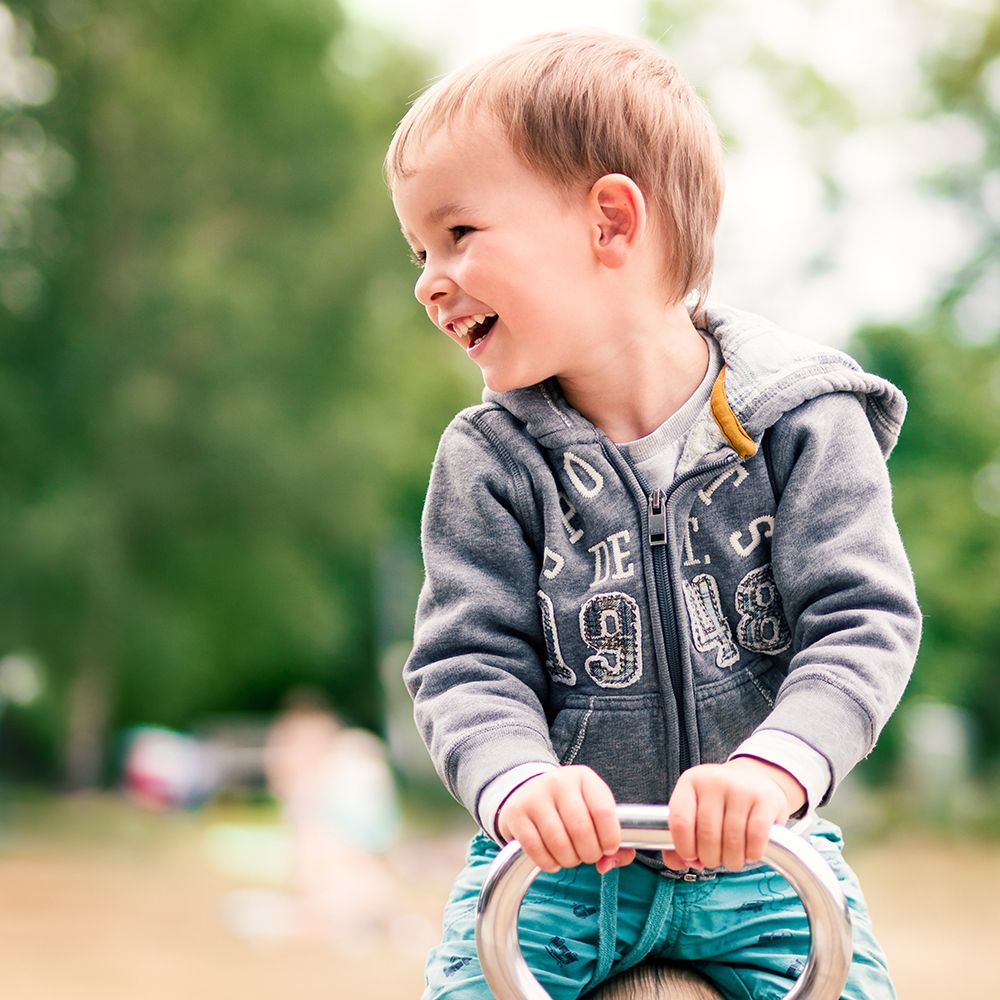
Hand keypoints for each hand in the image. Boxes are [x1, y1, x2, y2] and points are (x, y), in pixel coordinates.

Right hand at [496, 765, 636, 874]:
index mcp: (584, 777)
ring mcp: (535, 796)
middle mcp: (559, 782)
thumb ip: (612, 839)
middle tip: (588, 856)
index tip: (608, 848)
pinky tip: (552, 859)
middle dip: (589, 854)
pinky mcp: (516, 812)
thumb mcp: (593, 810)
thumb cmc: (569, 806)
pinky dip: (548, 863)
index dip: (610, 838)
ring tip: (570, 857)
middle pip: (581, 830)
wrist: (529, 791)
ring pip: (559, 843)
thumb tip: (607, 864)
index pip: (603, 811)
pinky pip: (536, 849)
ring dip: (569, 860)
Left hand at [662, 758, 806, 871]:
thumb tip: (680, 862)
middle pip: (708, 835)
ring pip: (732, 840)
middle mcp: (714, 781)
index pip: (680, 821)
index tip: (691, 856)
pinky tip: (750, 853)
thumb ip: (681, 837)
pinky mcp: (765, 799)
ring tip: (732, 859)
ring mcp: (741, 788)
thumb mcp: (695, 809)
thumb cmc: (720, 802)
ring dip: (732, 861)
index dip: (684, 848)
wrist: (755, 777)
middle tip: (714, 860)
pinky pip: (756, 837)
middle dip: (710, 859)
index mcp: (690, 783)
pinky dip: (752, 854)